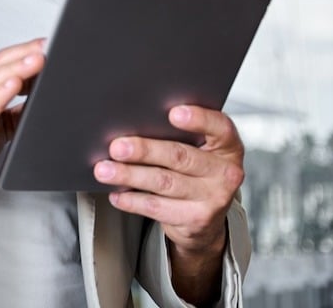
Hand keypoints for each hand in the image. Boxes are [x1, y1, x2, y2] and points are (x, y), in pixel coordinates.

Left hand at [92, 105, 244, 303]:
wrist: (206, 217)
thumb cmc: (194, 170)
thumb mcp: (197, 149)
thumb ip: (177, 134)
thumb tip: (134, 122)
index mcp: (227, 146)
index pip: (220, 127)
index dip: (198, 119)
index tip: (173, 113)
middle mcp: (225, 172)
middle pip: (180, 156)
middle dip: (145, 150)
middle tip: (117, 147)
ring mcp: (213, 198)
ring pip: (164, 182)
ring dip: (129, 175)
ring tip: (105, 170)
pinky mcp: (196, 220)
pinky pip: (157, 207)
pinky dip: (132, 200)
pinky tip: (116, 194)